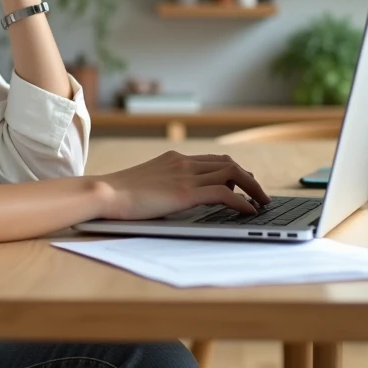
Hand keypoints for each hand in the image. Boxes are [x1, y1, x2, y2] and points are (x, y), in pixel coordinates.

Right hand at [93, 151, 270, 219]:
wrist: (105, 193)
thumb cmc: (118, 195)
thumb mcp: (146, 183)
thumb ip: (164, 185)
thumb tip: (173, 198)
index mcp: (173, 158)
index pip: (212, 160)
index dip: (233, 171)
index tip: (244, 182)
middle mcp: (183, 161)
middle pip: (228, 164)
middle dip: (249, 178)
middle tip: (260, 194)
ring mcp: (185, 175)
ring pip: (232, 174)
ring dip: (253, 188)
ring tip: (263, 203)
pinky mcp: (185, 192)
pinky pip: (224, 193)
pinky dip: (242, 201)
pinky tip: (249, 210)